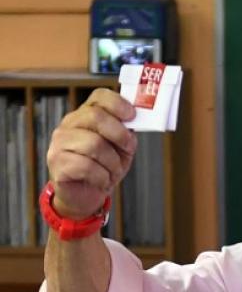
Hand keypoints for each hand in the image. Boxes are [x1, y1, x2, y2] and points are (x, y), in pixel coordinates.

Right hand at [47, 88, 136, 218]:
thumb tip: (133, 127)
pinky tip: (101, 180)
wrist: (86, 194)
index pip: (99, 97)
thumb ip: (126, 135)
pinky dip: (102, 176)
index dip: (118, 104)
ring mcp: (59, 143)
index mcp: (86, 115)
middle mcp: (69, 124)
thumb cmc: (104, 167)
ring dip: (112, 162)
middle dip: (119, 135)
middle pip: (95, 117)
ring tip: (112, 171)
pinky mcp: (57, 163)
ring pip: (93, 144)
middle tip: (127, 150)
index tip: (132, 116)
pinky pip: (86, 166)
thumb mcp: (121, 149)